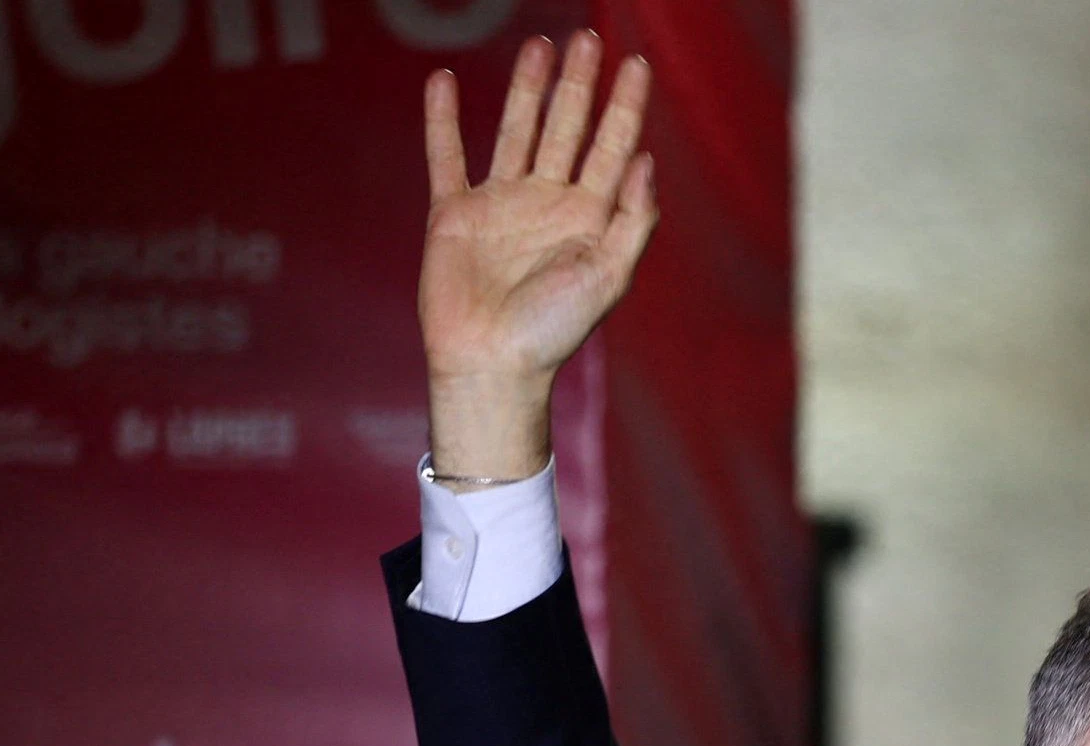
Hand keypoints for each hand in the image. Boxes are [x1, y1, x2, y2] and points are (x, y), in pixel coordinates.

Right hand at [419, 32, 657, 480]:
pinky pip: (446, 156)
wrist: (491, 363)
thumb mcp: (609, 276)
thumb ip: (632, 219)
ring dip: (528, 89)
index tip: (637, 64)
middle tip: (589, 38)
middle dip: (579, 84)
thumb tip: (646, 159)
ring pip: (516, 130)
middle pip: (566, 128)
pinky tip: (445, 82)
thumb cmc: (553, 331)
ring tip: (541, 45)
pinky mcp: (454, 214)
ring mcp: (500, 204)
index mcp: (588, 217)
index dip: (625, 106)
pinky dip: (443, 120)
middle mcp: (546, 203)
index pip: (611, 147)